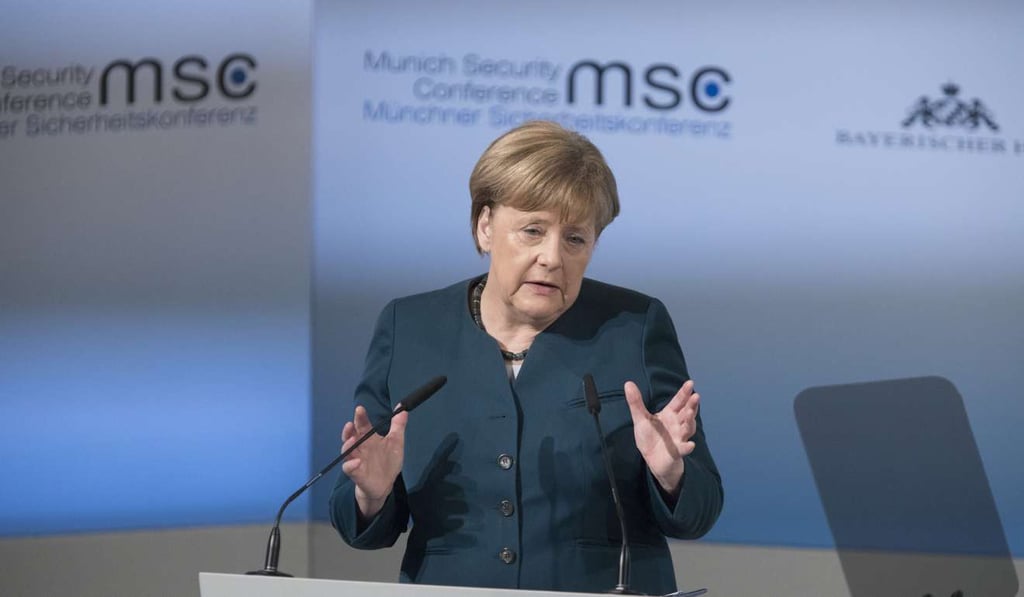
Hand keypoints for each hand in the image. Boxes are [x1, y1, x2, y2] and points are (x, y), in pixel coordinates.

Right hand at [340, 405, 406, 517]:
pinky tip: (356, 462)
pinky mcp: (356, 474)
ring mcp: (356, 460)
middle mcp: (360, 448)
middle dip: (349, 430)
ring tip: (352, 440)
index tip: (360, 409)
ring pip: (347, 451)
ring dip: (348, 446)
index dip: (360, 417)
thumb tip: (403, 408)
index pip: (363, 425)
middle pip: (351, 436)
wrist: (385, 485)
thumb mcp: (395, 442)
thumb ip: (398, 426)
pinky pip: (349, 469)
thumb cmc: (388, 462)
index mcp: (369, 439)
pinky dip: (351, 465)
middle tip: (351, 423)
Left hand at [624, 379, 699, 495]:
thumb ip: (636, 402)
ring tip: (689, 414)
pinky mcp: (676, 451)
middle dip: (691, 405)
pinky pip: (683, 449)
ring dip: (689, 422)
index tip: (690, 382)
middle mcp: (677, 424)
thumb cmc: (650, 437)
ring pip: (687, 429)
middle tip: (695, 396)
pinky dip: (686, 447)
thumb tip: (628, 383)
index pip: (678, 402)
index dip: (684, 393)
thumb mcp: (641, 419)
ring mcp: (679, 437)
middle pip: (686, 413)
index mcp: (670, 415)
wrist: (653, 459)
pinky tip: (690, 445)